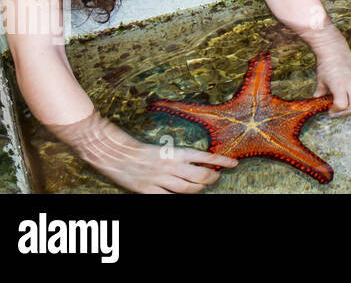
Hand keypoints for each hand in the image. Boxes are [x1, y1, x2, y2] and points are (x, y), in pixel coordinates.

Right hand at [48, 111, 235, 193]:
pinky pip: (168, 199)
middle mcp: (170, 167)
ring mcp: (159, 180)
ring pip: (187, 189)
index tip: (234, 163)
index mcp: (175, 153)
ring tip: (204, 186)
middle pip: (199, 176)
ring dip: (199, 189)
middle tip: (216, 177)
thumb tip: (197, 163)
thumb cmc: (141, 150)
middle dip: (211, 178)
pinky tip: (184, 197)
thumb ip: (179, 158)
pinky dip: (179, 199)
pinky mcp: (148, 191)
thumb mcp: (163, 150)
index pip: (205, 157)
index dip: (221, 161)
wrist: (116, 154)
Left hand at [300, 25, 350, 115]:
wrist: (335, 51)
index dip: (335, 111)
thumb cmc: (326, 65)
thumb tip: (317, 102)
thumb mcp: (321, 81)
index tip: (330, 111)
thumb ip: (320, 94)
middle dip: (346, 111)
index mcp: (340, 85)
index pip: (341, 105)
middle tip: (339, 110)